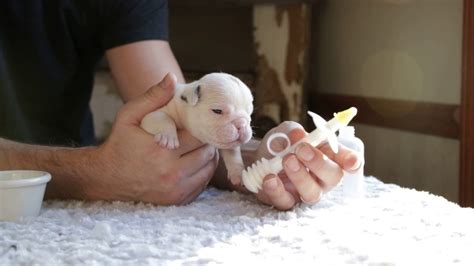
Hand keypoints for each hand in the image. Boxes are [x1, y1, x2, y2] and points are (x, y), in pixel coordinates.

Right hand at [91, 73, 218, 204]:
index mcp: (162, 150)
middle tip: (200, 133)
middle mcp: (172, 173)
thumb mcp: (129, 115)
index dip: (202, 125)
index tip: (198, 121)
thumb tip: (172, 78)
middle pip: (208, 152)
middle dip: (206, 140)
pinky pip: (202, 184)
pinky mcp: (177, 200)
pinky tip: (193, 162)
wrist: (106, 177)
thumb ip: (153, 97)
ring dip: (207, 156)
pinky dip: (202, 172)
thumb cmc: (120, 143)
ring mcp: (176, 189)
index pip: (199, 134)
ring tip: (197, 146)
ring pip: (209, 168)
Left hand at [253, 121, 362, 209]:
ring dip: (300, 176)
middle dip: (320, 163)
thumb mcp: (285, 132)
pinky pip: (286, 201)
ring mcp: (305, 192)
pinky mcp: (287, 201)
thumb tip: (298, 135)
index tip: (351, 161)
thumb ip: (292, 131)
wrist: (257, 158)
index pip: (348, 160)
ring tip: (286, 160)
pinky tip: (270, 178)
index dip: (352, 161)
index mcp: (329, 156)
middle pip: (333, 177)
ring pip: (312, 193)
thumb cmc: (281, 144)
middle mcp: (322, 178)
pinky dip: (277, 189)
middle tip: (302, 150)